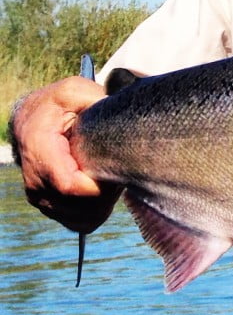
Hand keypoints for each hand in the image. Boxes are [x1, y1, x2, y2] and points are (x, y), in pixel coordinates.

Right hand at [10, 77, 118, 232]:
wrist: (30, 120)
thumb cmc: (57, 105)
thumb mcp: (73, 91)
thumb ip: (94, 99)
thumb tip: (118, 114)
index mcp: (40, 150)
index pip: (70, 186)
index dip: (100, 186)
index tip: (116, 170)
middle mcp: (36, 179)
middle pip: (80, 207)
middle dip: (108, 193)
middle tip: (120, 170)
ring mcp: (40, 196)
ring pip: (82, 219)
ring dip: (104, 203)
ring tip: (111, 176)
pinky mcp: (49, 206)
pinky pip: (79, 223)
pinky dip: (97, 212)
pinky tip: (103, 189)